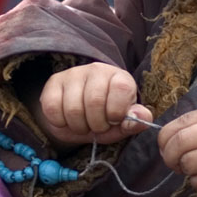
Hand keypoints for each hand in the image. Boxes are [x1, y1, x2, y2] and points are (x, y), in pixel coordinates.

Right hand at [38, 62, 153, 148]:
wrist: (78, 117)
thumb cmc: (105, 118)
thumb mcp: (123, 124)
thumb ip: (135, 122)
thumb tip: (143, 118)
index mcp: (120, 77)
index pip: (121, 88)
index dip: (116, 112)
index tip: (113, 120)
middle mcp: (97, 69)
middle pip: (94, 101)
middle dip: (96, 124)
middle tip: (97, 126)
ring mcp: (74, 74)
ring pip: (73, 108)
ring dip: (78, 126)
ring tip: (84, 124)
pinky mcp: (54, 82)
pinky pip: (53, 108)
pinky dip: (60, 122)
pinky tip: (67, 119)